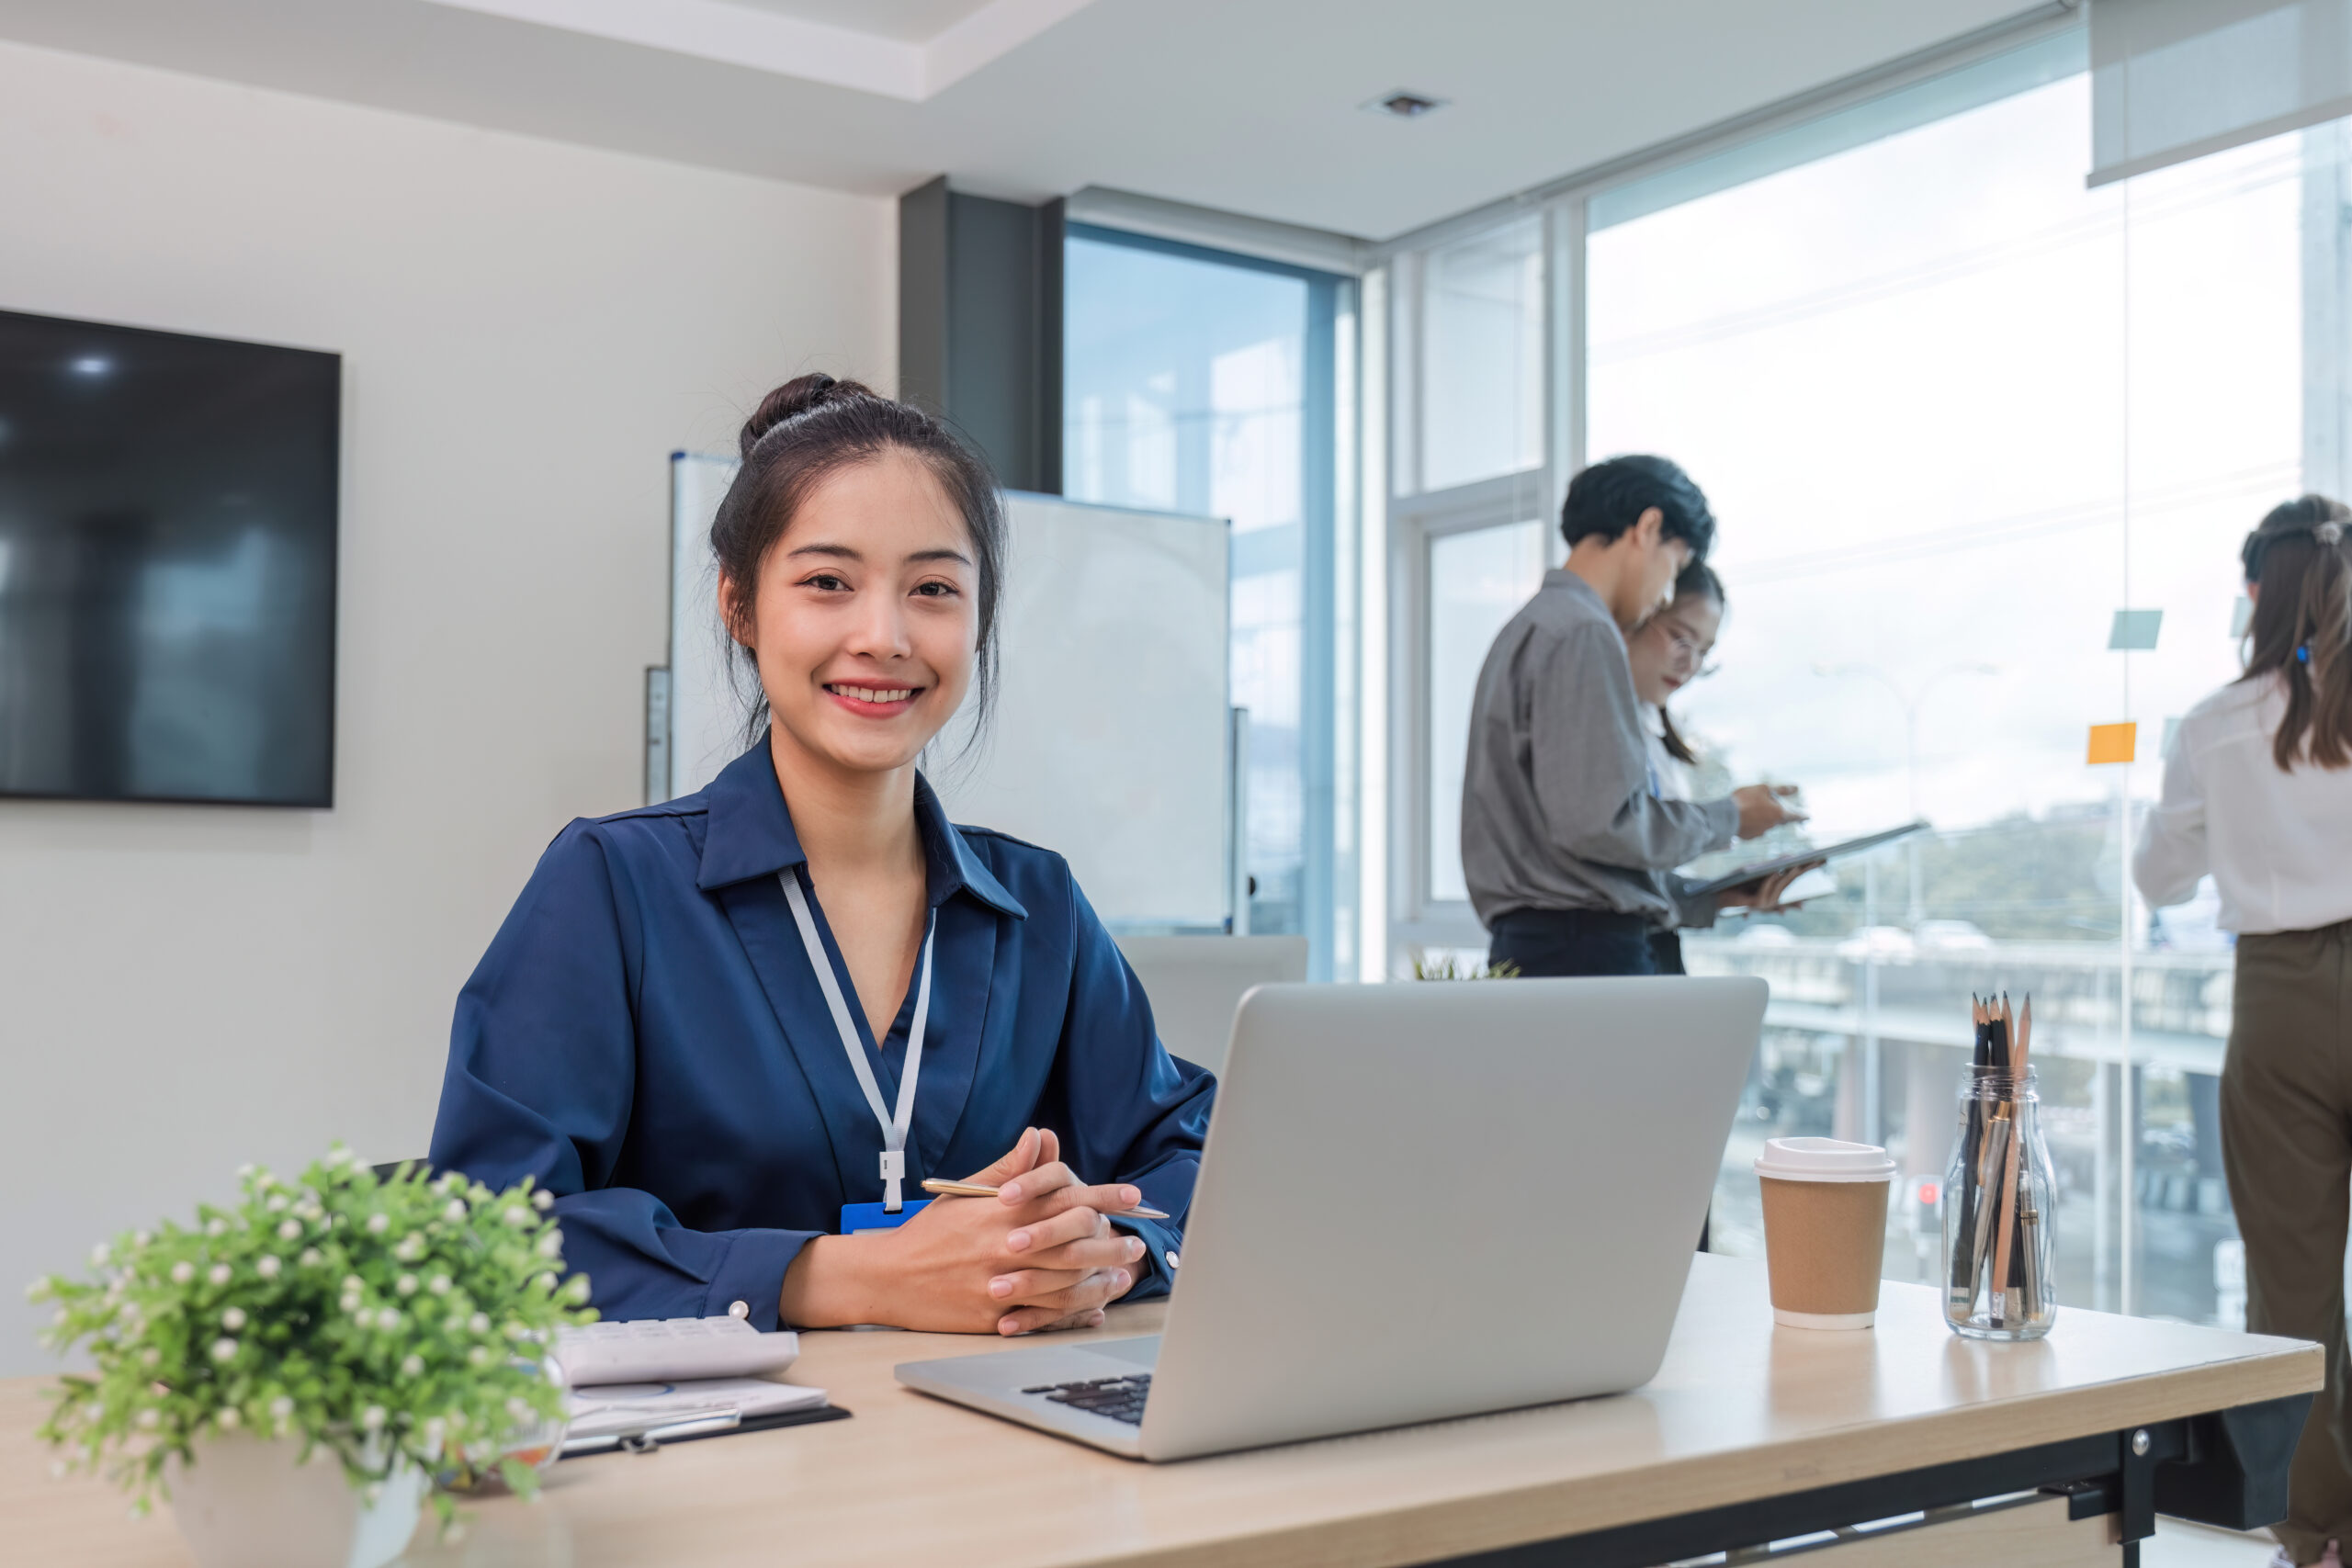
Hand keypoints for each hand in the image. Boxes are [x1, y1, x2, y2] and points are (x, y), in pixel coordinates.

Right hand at [777, 1127, 1148, 1335]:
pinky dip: (1073, 1313)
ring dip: (1100, 1278)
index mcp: (1001, 1211)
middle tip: (1135, 1243)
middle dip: (1111, 1242)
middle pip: (1074, 1243)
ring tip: (1122, 1276)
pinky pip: (1043, 1316)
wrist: (889, 1278)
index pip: (1063, 1197)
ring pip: (1065, 1281)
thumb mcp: (966, 1193)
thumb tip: (1039, 1137)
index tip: (1131, 1197)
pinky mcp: (994, 1315)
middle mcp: (1005, 1244)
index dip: (1103, 1196)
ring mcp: (1000, 1282)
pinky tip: (1093, 1308)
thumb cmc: (929, 1233)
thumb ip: (1009, 1168)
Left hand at [1718, 861, 1819, 912]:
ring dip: (1790, 874)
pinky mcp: (1755, 904)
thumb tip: (1790, 857)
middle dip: (1804, 870)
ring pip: (1781, 886)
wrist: (1717, 893)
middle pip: (1791, 882)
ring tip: (1798, 862)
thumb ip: (1772, 867)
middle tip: (1816, 859)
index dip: (1807, 870)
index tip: (1821, 859)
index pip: (1794, 879)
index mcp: (1775, 891)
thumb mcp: (1756, 872)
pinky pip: (1766, 889)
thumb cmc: (1737, 881)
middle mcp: (1773, 900)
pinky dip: (1772, 878)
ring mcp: (1765, 903)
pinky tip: (1777, 870)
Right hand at [1732, 783, 1805, 839]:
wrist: (1724, 818)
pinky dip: (1754, 823)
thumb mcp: (1763, 789)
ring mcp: (1760, 832)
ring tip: (1758, 810)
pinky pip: (1756, 829)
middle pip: (1780, 820)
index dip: (1802, 815)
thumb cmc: (1745, 801)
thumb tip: (1795, 788)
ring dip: (1766, 818)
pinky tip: (1747, 817)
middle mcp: (1772, 825)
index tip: (1808, 817)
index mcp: (1778, 814)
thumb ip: (1780, 790)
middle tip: (1784, 811)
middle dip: (1783, 815)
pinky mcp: (1749, 836)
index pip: (1795, 815)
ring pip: (1767, 824)